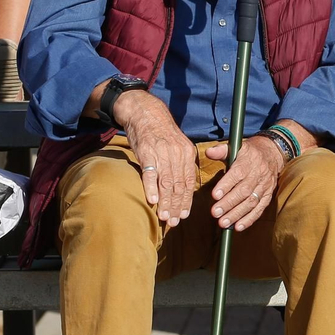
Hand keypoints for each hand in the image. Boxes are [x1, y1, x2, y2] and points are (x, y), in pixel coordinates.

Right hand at [118, 90, 197, 224]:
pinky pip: (149, 173)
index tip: (184, 215)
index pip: (189, 182)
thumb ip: (182, 163)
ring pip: (166, 182)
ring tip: (164, 217)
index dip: (186, 200)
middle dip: (176, 206)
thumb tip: (184, 184)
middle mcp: (176, 154)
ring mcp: (161, 153)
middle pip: (178, 185)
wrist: (146, 112)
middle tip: (174, 222)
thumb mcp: (178, 144)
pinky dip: (151, 187)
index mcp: (187, 153)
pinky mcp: (146, 152)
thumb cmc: (161, 132)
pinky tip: (152, 200)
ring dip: (165, 202)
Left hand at [203, 136, 281, 231]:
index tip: (215, 195)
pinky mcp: (268, 195)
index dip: (226, 185)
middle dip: (229, 203)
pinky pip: (260, 209)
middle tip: (215, 213)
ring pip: (251, 202)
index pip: (237, 174)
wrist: (273, 154)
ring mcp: (264, 187)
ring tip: (223, 223)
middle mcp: (258, 175)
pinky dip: (249, 219)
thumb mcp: (237, 147)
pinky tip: (238, 227)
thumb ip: (221, 150)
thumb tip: (208, 152)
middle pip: (244, 191)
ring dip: (237, 214)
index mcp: (248, 161)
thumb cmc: (250, 152)